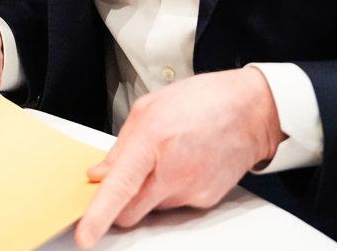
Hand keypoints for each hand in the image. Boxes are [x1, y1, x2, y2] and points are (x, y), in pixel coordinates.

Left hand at [74, 68, 286, 248]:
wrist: (250, 111)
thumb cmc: (203, 101)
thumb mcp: (148, 108)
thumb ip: (120, 145)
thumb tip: (100, 174)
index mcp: (153, 141)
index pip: (120, 187)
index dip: (99, 215)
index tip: (86, 236)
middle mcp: (173, 173)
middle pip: (130, 212)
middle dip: (117, 205)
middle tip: (121, 182)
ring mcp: (191, 191)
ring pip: (151, 208)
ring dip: (147, 192)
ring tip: (164, 158)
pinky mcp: (204, 201)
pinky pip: (173, 204)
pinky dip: (169, 190)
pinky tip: (181, 164)